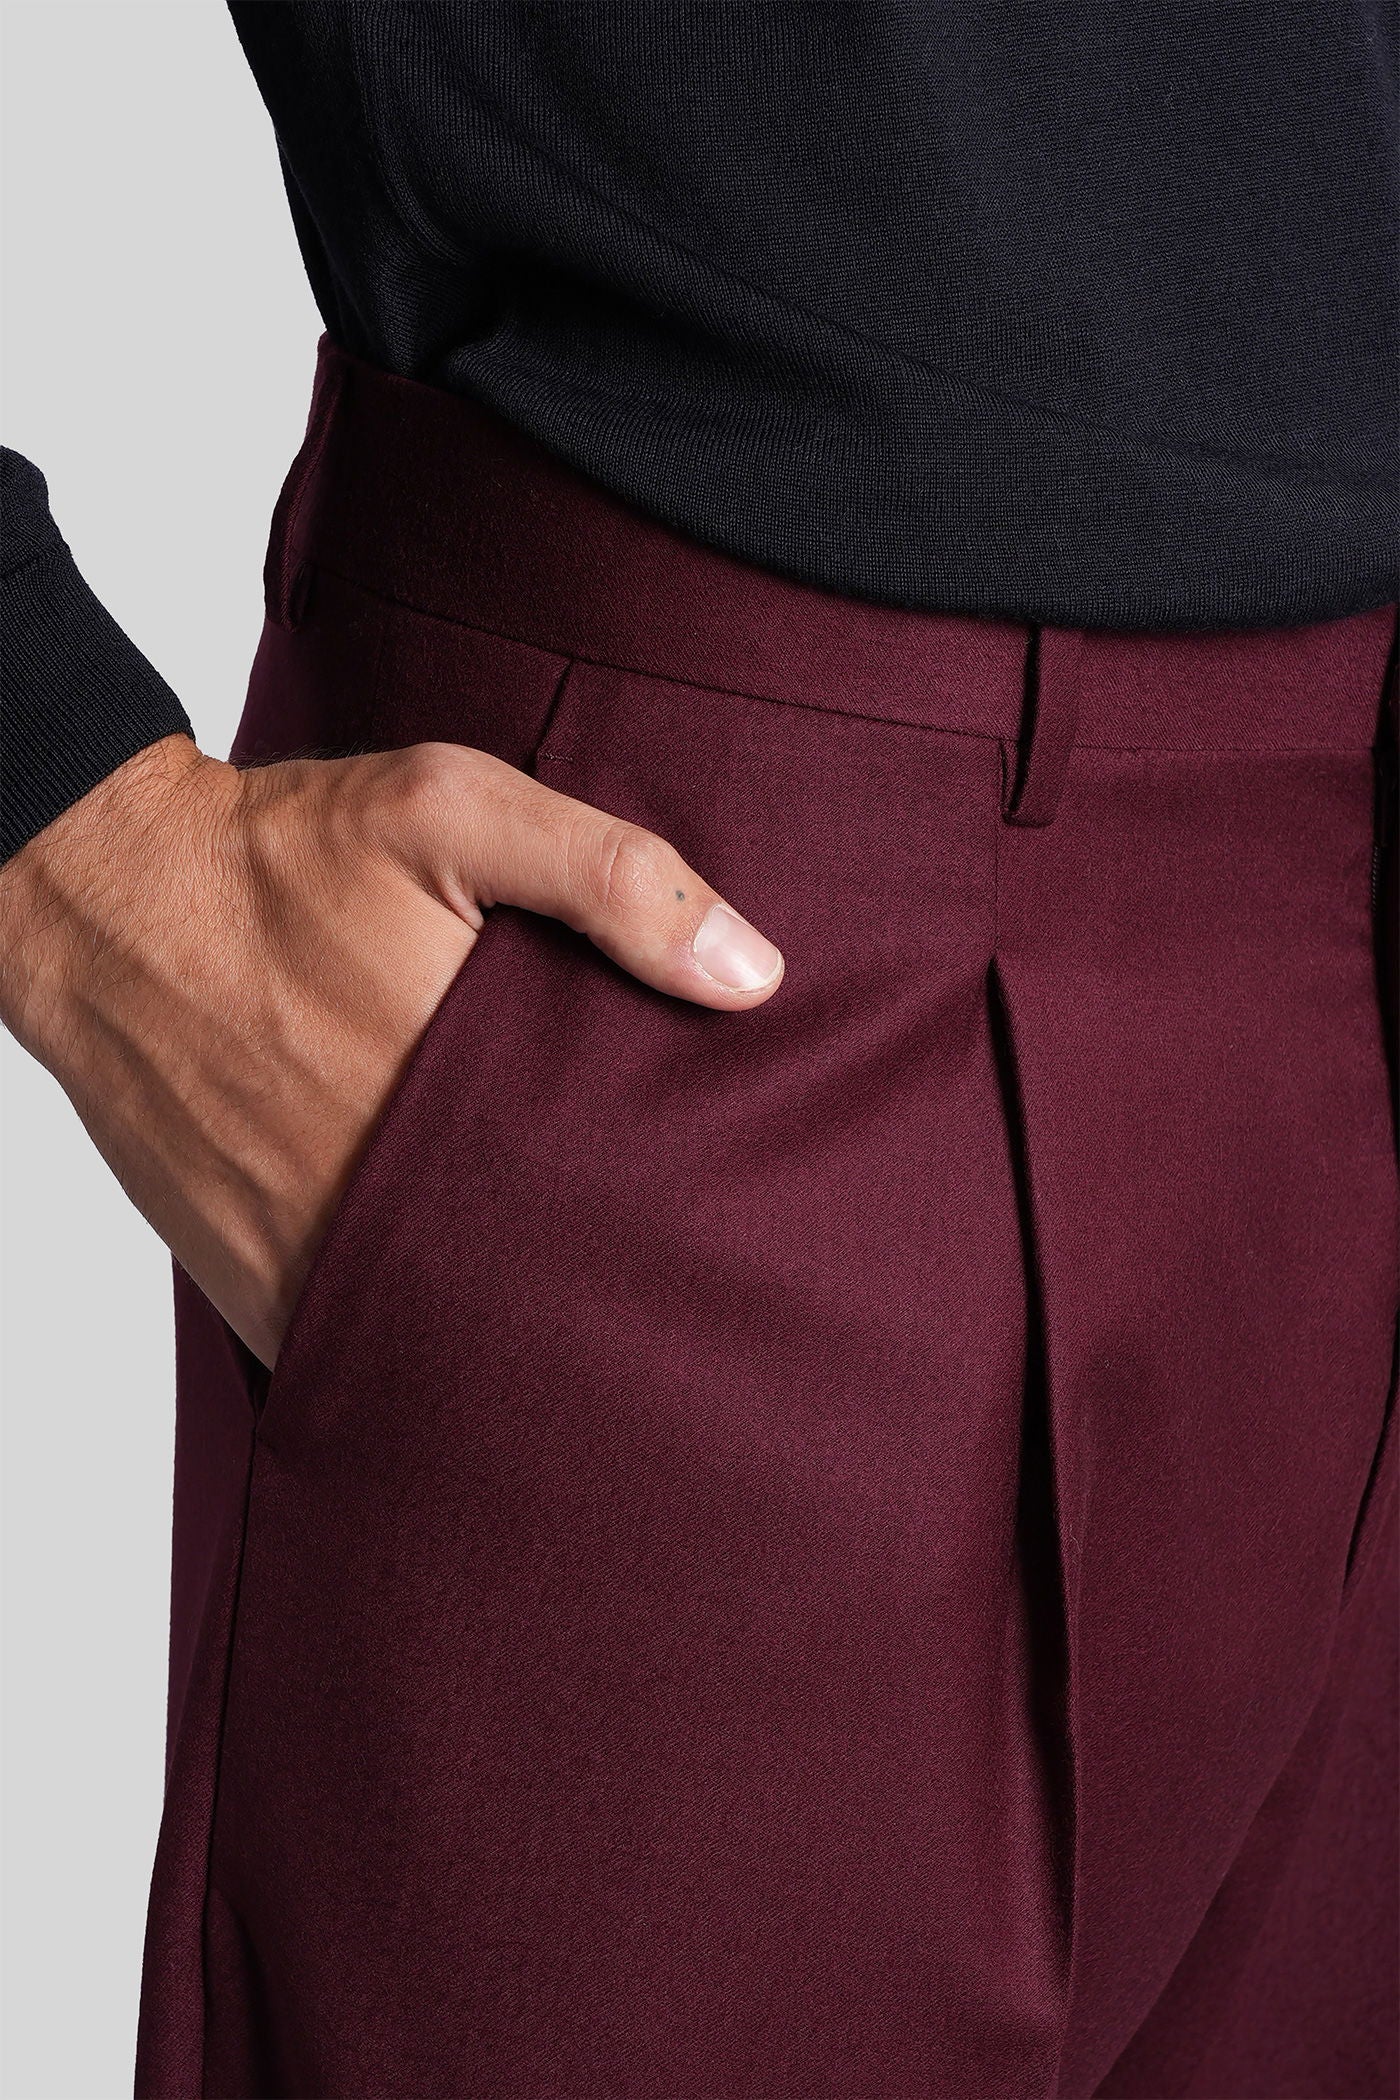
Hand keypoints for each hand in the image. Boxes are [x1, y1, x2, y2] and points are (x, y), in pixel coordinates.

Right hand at [0, 733, 783, 1367]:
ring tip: (576, 1338)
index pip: (603, 1207)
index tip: (720, 1242)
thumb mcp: (452, 811)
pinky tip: (454, 1338)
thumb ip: (613, 879)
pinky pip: (345, 1347)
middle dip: (601, 1303)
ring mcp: (305, 1249)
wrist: (105, 898)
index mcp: (458, 1095)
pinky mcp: (246, 1271)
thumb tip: (752, 978)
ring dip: (503, 1337)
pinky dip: (401, 1352)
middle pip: (532, 1290)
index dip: (666, 1231)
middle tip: (671, 1312)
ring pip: (441, 1337)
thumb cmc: (280, 852)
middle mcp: (381, 1194)